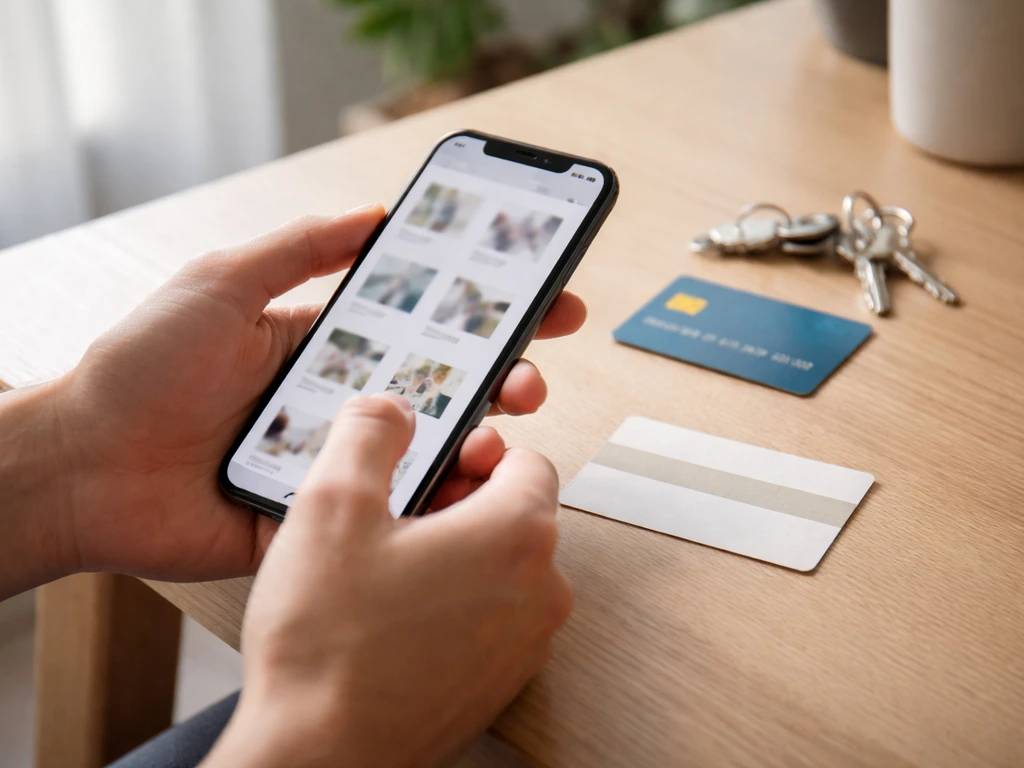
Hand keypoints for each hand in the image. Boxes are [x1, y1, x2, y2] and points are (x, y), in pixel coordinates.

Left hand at [54, 206, 585, 580]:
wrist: (86, 469)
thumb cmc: (142, 368)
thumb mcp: (221, 283)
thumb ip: (299, 249)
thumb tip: (373, 213)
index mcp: (330, 345)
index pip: (429, 323)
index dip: (491, 311)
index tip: (548, 299)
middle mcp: (347, 403)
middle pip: (447, 390)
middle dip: (506, 376)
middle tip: (531, 375)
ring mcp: (343, 463)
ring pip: (434, 453)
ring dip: (483, 441)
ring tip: (504, 430)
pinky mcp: (330, 519)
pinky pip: (396, 514)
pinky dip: (439, 505)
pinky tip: (465, 490)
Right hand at [204, 394, 571, 767]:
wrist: (318, 759)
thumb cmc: (328, 647)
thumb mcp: (331, 504)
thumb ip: (368, 432)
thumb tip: (390, 408)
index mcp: (518, 535)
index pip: (528, 458)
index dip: (476, 450)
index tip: (436, 462)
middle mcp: (540, 592)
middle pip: (516, 513)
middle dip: (460, 501)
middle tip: (397, 514)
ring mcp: (525, 645)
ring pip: (501, 567)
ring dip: (454, 553)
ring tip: (386, 568)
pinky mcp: (499, 683)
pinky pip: (489, 616)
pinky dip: (453, 603)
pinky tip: (391, 615)